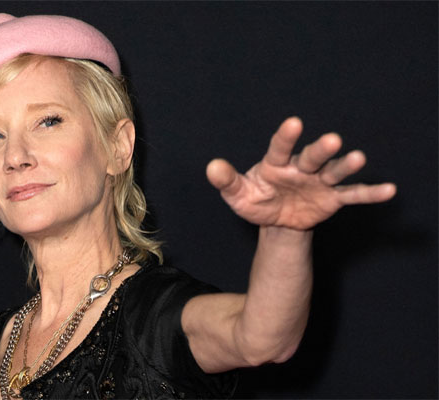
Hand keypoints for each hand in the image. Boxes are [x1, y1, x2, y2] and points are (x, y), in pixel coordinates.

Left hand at [206, 117, 395, 229]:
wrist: (275, 219)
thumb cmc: (256, 199)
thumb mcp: (238, 194)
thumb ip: (227, 181)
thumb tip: (212, 167)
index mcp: (275, 163)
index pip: (279, 148)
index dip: (286, 136)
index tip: (294, 122)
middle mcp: (300, 168)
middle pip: (312, 156)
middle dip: (321, 149)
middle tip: (332, 139)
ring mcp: (319, 181)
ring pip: (334, 170)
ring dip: (346, 165)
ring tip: (359, 158)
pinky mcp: (332, 198)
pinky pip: (352, 194)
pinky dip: (369, 193)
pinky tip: (389, 190)